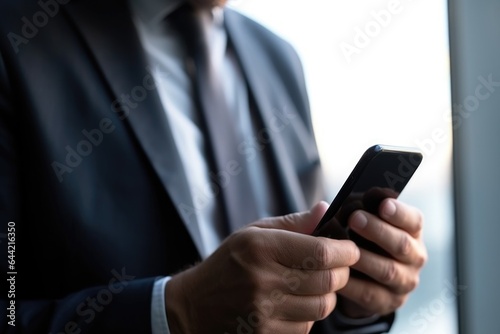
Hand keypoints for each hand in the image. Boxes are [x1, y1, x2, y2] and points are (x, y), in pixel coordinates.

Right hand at [165, 202, 359, 332]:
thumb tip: (326, 209)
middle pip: (327, 281)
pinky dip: (309, 315)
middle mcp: (262, 280)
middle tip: (338, 267)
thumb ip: (293, 223)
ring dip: (327, 295)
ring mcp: (263, 311)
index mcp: (260, 247)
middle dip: (342, 273)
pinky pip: (307, 327)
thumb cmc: (228, 263)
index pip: (321, 252)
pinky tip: (297, 303)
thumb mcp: (253, 233)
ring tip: (316, 284)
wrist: (194, 305)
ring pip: (321, 306)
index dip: (345, 251)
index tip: (350, 249)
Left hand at [338, 198, 426, 317]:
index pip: (414, 221)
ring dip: (365, 258)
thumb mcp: (358, 220)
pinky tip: (336, 272)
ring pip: (387, 270)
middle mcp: (414, 257)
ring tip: (344, 248)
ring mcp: (403, 282)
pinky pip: (369, 293)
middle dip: (378, 231)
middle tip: (354, 218)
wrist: (359, 277)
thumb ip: (355, 209)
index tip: (383, 205)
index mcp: (411, 232)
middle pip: (402, 245)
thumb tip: (338, 204)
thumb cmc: (358, 238)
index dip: (399, 213)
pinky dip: (351, 283)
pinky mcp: (386, 302)